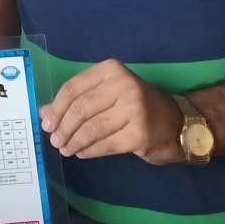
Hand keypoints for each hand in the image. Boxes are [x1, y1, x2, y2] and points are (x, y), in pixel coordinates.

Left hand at [40, 59, 183, 164]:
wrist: (179, 122)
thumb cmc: (138, 105)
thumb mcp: (109, 93)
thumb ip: (78, 99)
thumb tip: (45, 113)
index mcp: (112, 70)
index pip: (74, 88)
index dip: (56, 107)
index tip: (46, 122)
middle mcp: (124, 85)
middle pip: (80, 109)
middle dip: (63, 127)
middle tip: (54, 140)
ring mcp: (134, 110)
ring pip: (91, 128)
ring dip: (73, 141)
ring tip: (65, 149)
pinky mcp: (139, 134)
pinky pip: (104, 144)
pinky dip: (89, 150)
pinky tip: (81, 153)